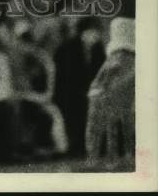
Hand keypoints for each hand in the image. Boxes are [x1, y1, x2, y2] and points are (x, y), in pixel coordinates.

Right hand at [86, 49, 134, 166]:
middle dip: (103, 147)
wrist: (127, 59)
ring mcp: (118, 109)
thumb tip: (93, 96)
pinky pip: (130, 126)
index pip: (93, 124)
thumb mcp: (110, 73)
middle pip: (104, 132)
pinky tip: (132, 150)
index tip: (91, 153)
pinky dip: (130, 138)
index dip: (92, 139)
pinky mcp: (129, 108)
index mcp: (98, 101)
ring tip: (118, 161)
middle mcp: (107, 108)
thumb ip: (102, 86)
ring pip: (117, 132)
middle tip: (101, 163)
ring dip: (117, 146)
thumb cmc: (116, 65)